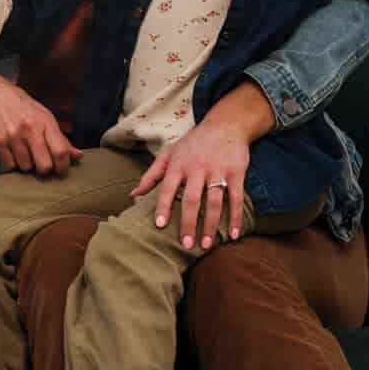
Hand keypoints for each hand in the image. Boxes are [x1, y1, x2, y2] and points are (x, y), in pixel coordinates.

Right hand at [0, 72, 78, 175]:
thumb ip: (61, 139)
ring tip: (23, 151)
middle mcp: (30, 129)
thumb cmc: (22, 107)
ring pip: (25, 167)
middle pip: (44, 166)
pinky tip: (11, 150)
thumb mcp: (44, 117)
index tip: (61, 169)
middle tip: (41, 163)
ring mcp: (12, 136)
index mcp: (45, 122)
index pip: (60, 152)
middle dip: (44, 169)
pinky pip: (9, 165)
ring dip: (26, 164)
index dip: (63, 166)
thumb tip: (78, 156)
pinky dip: (11, 162)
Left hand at [132, 122, 251, 251]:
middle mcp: (197, 168)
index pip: (168, 188)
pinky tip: (234, 234)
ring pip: (214, 201)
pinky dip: (235, 217)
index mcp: (178, 165)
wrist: (225, 124)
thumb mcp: (169, 154)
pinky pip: (235, 197)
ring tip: (207, 244)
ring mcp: (217, 170)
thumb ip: (151, 175)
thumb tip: (132, 195)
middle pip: (192, 199)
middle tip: (186, 245)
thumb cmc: (192, 143)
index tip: (160, 226)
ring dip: (211, 225)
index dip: (163, 207)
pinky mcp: (236, 172)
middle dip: (189, 223)